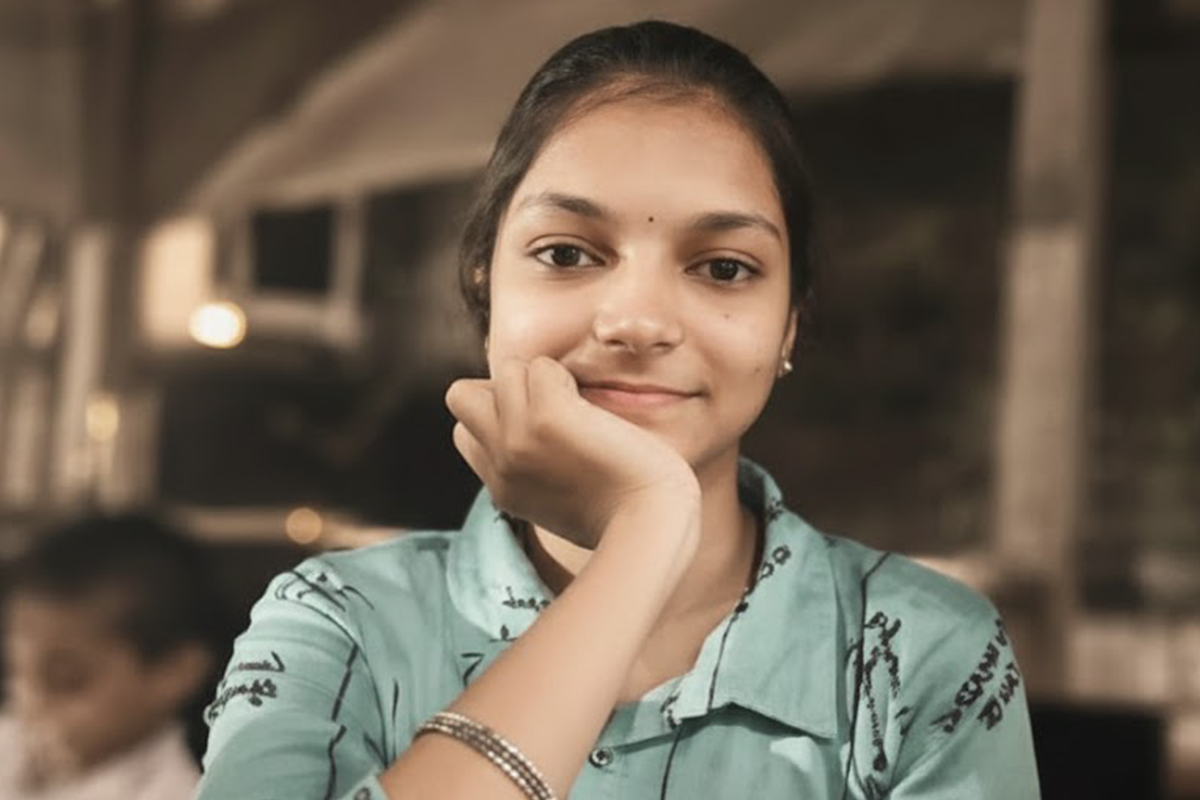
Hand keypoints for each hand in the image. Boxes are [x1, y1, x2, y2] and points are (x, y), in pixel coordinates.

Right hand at [445, 356, 697, 548]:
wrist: (651, 526)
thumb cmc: (626, 512)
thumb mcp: (559, 498)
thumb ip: (534, 469)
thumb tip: (536, 428)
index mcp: (503, 486)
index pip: (467, 431)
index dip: (500, 418)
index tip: (543, 430)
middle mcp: (501, 462)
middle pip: (462, 395)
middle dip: (503, 390)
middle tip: (550, 409)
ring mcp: (518, 439)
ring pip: (506, 371)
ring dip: (542, 377)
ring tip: (578, 408)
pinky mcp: (547, 417)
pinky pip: (541, 366)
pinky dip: (566, 376)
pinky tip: (591, 409)